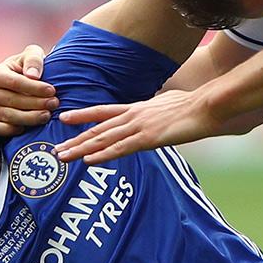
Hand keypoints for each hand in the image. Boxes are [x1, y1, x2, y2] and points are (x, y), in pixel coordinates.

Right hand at [0, 44, 56, 138]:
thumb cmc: (26, 68)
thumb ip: (34, 59)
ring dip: (31, 117)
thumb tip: (32, 75)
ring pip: (9, 116)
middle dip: (36, 103)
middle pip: (12, 100)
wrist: (19, 86)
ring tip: (48, 115)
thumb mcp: (32, 55)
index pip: (15, 82)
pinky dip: (15, 129)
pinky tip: (30, 126)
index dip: (35, 88)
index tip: (52, 91)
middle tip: (54, 104)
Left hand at [55, 89, 224, 163]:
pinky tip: (88, 161)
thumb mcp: (170, 102)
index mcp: (138, 107)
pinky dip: (103, 155)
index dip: (83, 115)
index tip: (65, 118)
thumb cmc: (194, 105)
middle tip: (56, 150)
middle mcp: (133, 115)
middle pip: (98, 128)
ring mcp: (139, 126)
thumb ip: (157, 107)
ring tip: (63, 157)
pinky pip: (120, 149)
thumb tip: (156, 108)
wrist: (206, 106)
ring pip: (103, 139)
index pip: (104, 111)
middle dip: (75, 139)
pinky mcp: (148, 139)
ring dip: (81, 149)